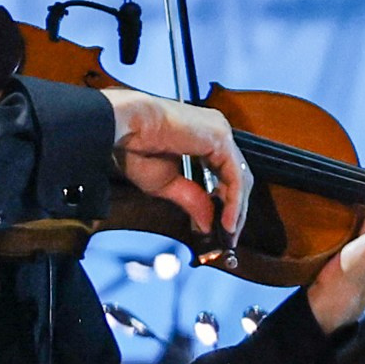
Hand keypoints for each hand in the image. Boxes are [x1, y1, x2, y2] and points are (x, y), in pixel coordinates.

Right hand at [101, 89, 248, 239]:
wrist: (124, 127)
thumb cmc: (135, 146)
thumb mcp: (167, 184)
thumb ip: (192, 200)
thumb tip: (207, 223)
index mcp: (203, 138)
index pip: (226, 174)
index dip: (226, 203)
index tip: (221, 228)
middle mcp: (215, 132)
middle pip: (237, 176)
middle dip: (235, 210)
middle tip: (228, 236)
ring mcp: (220, 132)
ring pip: (240, 177)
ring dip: (236, 210)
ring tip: (227, 233)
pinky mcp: (220, 138)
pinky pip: (234, 176)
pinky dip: (234, 202)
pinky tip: (226, 222)